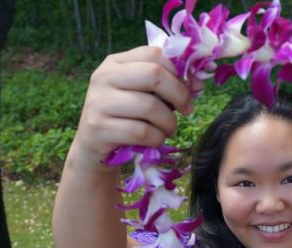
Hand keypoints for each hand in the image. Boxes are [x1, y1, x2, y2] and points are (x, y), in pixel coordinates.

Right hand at [71, 46, 197, 168]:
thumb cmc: (124, 119)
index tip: (193, 89)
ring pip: (150, 106)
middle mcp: (103, 77)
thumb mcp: (140, 95)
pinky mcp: (99, 128)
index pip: (154, 54)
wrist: (93, 148)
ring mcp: (98, 102)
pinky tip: (155, 140)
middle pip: (154, 75)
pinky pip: (141, 131)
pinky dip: (156, 138)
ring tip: (168, 130)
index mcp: (115, 63)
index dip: (180, 72)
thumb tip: (197, 83)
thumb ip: (163, 84)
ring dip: (169, 122)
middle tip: (186, 110)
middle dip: (179, 94)